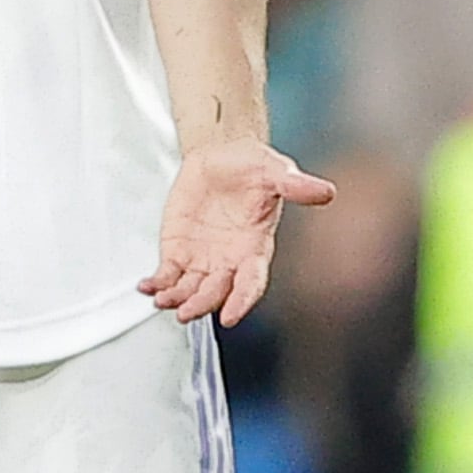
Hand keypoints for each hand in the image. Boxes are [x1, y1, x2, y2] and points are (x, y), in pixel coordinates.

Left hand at [141, 140, 334, 326]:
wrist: (219, 155)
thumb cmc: (250, 166)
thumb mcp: (274, 170)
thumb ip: (294, 185)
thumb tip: (325, 192)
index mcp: (254, 248)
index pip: (251, 282)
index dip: (242, 301)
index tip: (230, 316)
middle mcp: (229, 261)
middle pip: (216, 292)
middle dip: (201, 305)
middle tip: (186, 312)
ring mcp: (202, 259)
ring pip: (190, 290)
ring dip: (176, 298)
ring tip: (163, 300)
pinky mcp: (178, 251)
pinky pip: (167, 275)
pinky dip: (156, 284)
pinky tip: (146, 287)